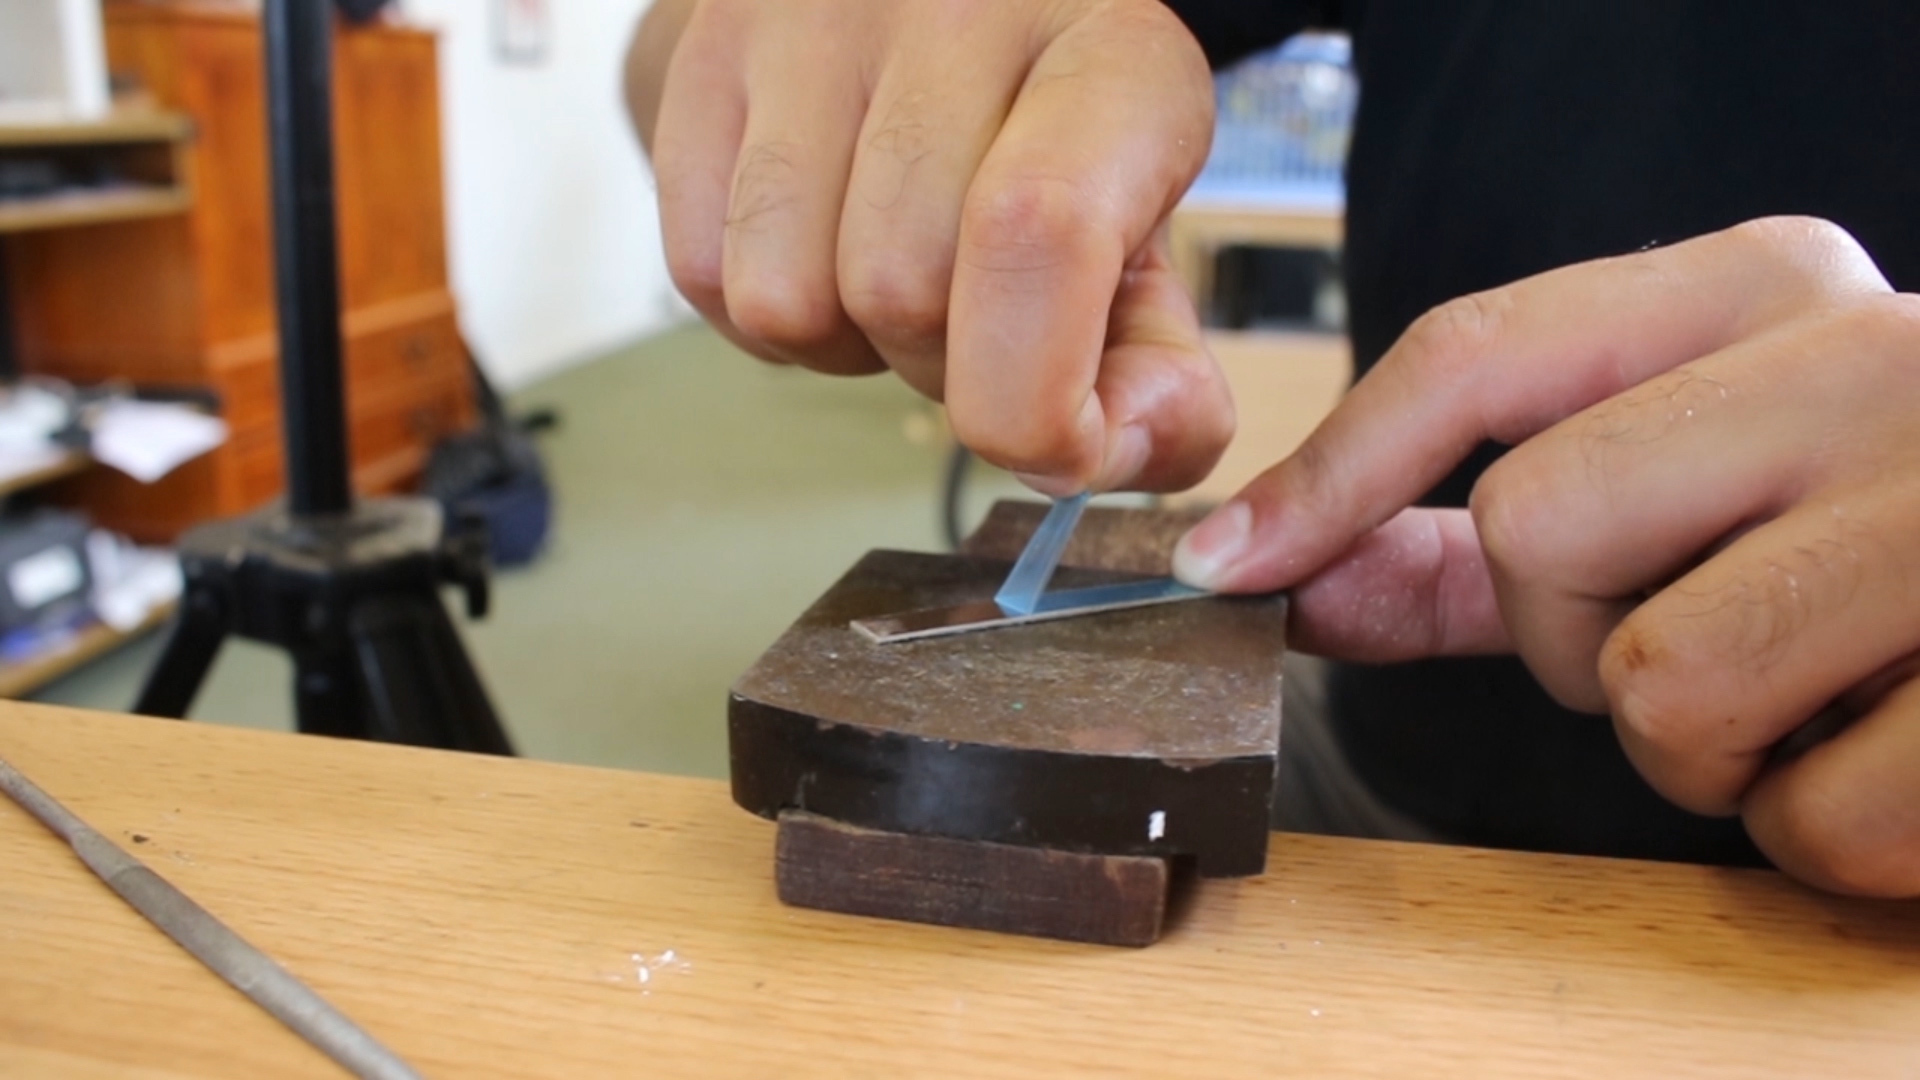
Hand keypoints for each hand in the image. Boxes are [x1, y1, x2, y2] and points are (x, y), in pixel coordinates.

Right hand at [625, 0, 1233, 493]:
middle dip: (936, 366)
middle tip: (972, 319)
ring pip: (786, 297)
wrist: (926, 6)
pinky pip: (701, 275)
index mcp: (1108, 55)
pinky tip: (822, 254)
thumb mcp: (1143, 235)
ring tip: (889, 276)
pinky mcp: (705, 59)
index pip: (1039, 233)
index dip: (1033, 397)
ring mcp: (813, 24)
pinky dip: (763, 319)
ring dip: (840, 345)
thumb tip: (1091, 458)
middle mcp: (957, 9)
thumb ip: (1156, 373)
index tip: (1055, 445)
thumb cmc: (1047, 137)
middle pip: (901, 291)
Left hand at [1173, 217, 1919, 896]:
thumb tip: (1286, 573)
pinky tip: (1916, 749)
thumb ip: (1482, 536)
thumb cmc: (1895, 535)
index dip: (1331, 474)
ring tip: (1829, 688)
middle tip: (1713, 631)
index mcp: (1770, 288)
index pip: (1482, 351)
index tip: (1229, 568)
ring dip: (1710, 746)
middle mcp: (1871, 361)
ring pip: (1658, 689)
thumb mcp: (1703, 481)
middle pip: (1541, 532)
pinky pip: (1808, 822)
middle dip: (1582, 639)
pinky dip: (1835, 830)